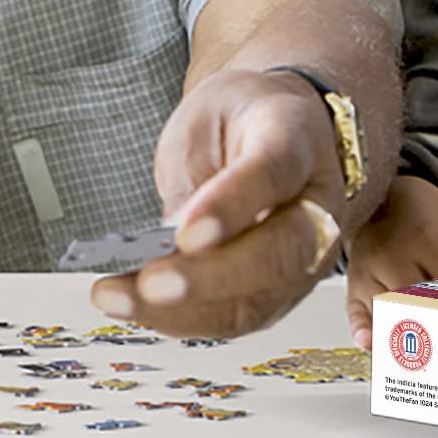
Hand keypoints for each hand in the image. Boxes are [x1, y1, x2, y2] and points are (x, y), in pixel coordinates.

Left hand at [90, 68, 347, 337]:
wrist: (276, 131)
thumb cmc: (240, 122)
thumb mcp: (210, 118)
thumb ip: (197, 175)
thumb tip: (170, 238)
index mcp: (298, 141)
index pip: (274, 174)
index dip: (231, 205)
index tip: (186, 232)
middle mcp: (317, 205)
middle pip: (281, 253)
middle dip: (210, 277)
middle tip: (151, 283)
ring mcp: (306, 257)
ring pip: (258, 300)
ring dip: (184, 311)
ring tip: (120, 298)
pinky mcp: (279, 292)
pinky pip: (234, 318)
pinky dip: (179, 320)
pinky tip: (134, 307)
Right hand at [344, 176, 437, 349]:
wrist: (385, 197)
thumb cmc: (430, 220)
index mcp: (428, 238)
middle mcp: (392, 255)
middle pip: (417, 303)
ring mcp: (368, 271)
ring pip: (388, 312)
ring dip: (409, 338)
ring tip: (435, 360)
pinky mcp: (353, 284)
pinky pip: (356, 313)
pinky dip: (363, 331)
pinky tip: (372, 345)